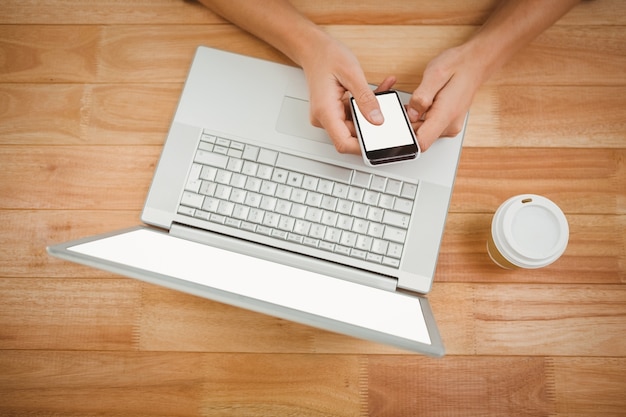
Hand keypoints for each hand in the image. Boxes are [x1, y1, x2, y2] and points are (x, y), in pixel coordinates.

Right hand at [300, 36, 395, 154]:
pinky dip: (367, 106)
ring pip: (356, 124)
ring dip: (372, 113)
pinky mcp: (335, 111)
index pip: (343, 143)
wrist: (313, 48)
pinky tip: (378, 91)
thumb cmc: (326, 56)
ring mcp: (329, 115)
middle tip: (390, 116)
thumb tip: (377, 120)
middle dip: (373, 127)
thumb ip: (366, 98)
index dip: (363, 147)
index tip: (380, 144)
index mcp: (325, 111)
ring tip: (384, 93)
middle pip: (352, 135)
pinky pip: (354, 115)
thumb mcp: (351, 74)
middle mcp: (325, 117)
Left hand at [407, 45, 483, 150]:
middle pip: (420, 137)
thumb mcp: (435, 74)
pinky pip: (429, 126)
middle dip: (408, 124)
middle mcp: (449, 125)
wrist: (476, 63)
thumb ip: (421, 97)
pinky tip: (424, 104)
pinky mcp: (448, 123)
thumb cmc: (458, 65)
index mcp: (446, 115)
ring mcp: (450, 126)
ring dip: (414, 119)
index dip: (407, 138)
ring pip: (423, 131)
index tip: (400, 126)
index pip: (422, 143)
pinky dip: (421, 117)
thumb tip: (411, 113)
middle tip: (408, 105)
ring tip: (418, 101)